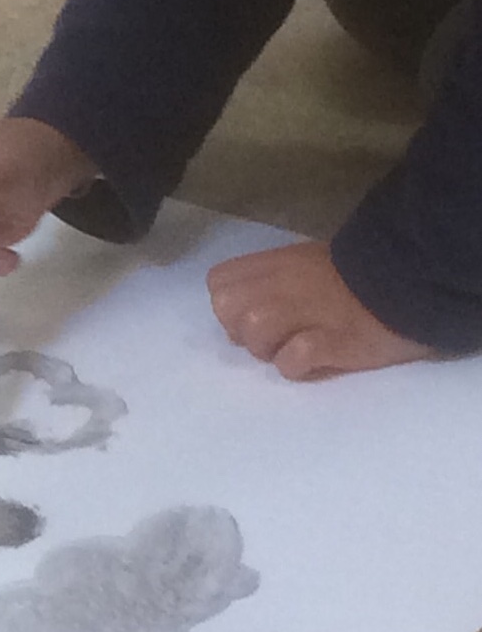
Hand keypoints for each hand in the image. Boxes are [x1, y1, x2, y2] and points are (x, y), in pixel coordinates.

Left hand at [207, 241, 433, 379]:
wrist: (412, 278)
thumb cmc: (361, 274)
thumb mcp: (307, 264)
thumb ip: (272, 283)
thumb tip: (244, 315)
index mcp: (277, 265)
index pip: (219, 283)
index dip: (230, 306)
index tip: (254, 315)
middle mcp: (282, 285)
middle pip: (227, 311)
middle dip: (242, 331)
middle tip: (276, 336)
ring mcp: (304, 314)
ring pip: (254, 335)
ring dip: (271, 350)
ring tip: (302, 347)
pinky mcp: (330, 342)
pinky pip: (291, 361)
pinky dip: (300, 367)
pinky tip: (319, 360)